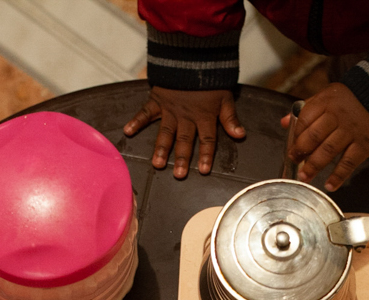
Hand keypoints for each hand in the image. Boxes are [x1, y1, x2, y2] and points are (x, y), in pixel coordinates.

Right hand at [124, 87, 245, 177]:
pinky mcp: (158, 99)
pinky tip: (128, 131)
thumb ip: (230, 118)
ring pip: (165, 132)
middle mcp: (186, 116)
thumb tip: (240, 135)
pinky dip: (136, 120)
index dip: (205, 155)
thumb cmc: (210, 79)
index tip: (203, 170)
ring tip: (157, 164)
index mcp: (204, 116)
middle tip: (178, 175)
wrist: (193, 55)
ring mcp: (170, 109)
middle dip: (181, 158)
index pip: (207, 139)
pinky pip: (146, 111)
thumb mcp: (225, 97)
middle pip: (184, 140)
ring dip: (161, 148)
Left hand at [282, 83, 368, 190]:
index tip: (291, 149)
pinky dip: (339, 176)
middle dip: (301, 152)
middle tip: (293, 163)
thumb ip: (306, 110)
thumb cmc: (349, 100)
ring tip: (304, 177)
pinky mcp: (364, 145)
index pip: (305, 120)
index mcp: (325, 103)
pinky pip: (349, 162)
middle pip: (314, 136)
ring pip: (329, 150)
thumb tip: (284, 123)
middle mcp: (337, 116)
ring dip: (314, 166)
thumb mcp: (326, 97)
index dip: (295, 136)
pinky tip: (330, 185)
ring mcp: (351, 131)